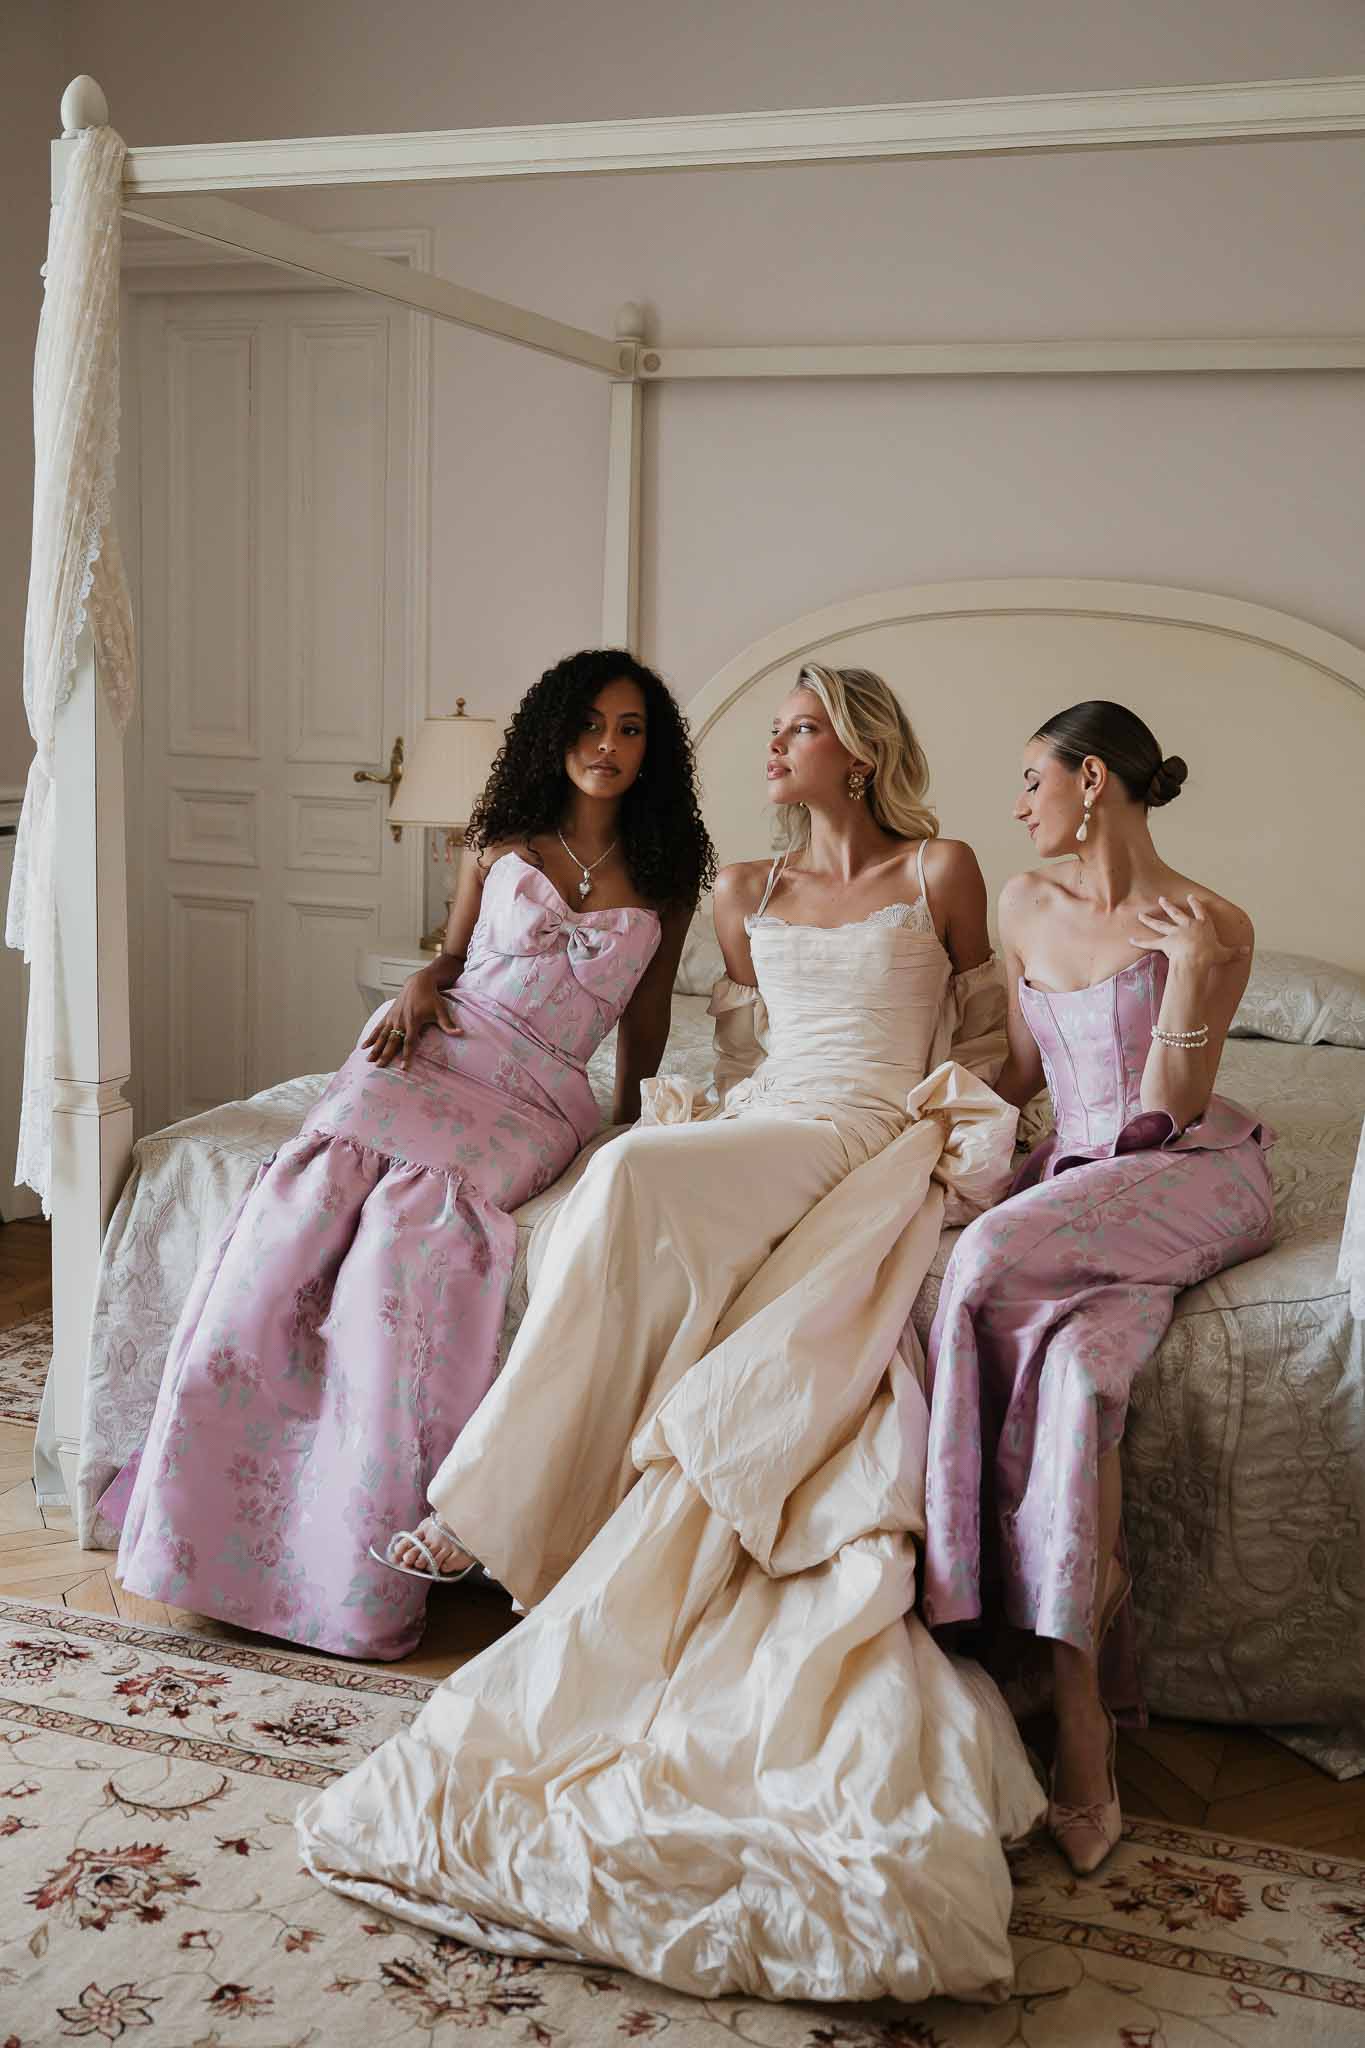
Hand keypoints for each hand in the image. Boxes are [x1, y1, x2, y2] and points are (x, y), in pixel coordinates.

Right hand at [362, 966, 460, 1069]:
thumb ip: (448, 1024)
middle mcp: (401, 1020)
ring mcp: (393, 1018)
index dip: (407, 1055)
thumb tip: (460, 1033)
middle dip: (386, 1054)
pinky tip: (363, 1046)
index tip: (404, 1067)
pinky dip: (370, 1037)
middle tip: (380, 1067)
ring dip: (375, 1048)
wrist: (419, 982)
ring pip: (382, 1036)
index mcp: (413, 1021)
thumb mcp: (441, 1010)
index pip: (409, 1042)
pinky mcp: (388, 1015)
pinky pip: (378, 1028)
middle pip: (392, 1041)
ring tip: (369, 1060)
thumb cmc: (431, 998)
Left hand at [1129, 894, 1249, 976]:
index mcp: (1203, 925)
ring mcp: (1174, 933)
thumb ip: (1235, 952)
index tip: (1192, 897)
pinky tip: (1131, 940)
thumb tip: (1248, 952)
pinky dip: (1140, 942)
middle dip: (1168, 906)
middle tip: (1161, 899)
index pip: (1200, 911)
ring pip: (1160, 924)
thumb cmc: (1211, 956)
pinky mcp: (1164, 943)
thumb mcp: (1225, 953)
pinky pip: (1150, 943)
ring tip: (1141, 915)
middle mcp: (1187, 926)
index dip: (1196, 904)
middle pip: (1176, 913)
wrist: (1196, 959)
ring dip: (1150, 920)